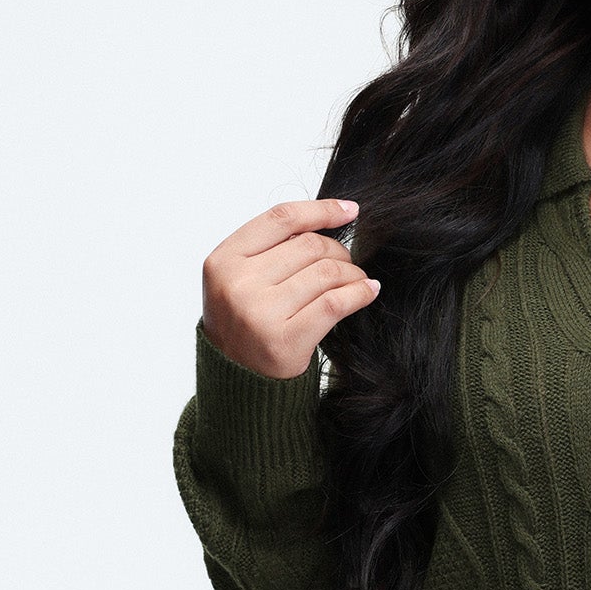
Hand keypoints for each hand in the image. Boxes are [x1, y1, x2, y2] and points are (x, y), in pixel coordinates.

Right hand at [200, 197, 378, 378]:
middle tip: (347, 264)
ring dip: (352, 273)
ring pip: (327, 272)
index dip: (320, 210)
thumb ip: (271, 249)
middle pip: (309, 245)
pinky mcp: (285, 339)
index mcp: (222, 261)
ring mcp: (260, 312)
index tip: (349, 211)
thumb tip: (328, 220)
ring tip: (357, 281)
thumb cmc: (244, 322)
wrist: (237, 379)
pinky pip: (336, 302)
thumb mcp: (239, 279)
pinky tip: (368, 291)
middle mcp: (237, 284)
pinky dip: (359, 293)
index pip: (281, 219)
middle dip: (338, 251)